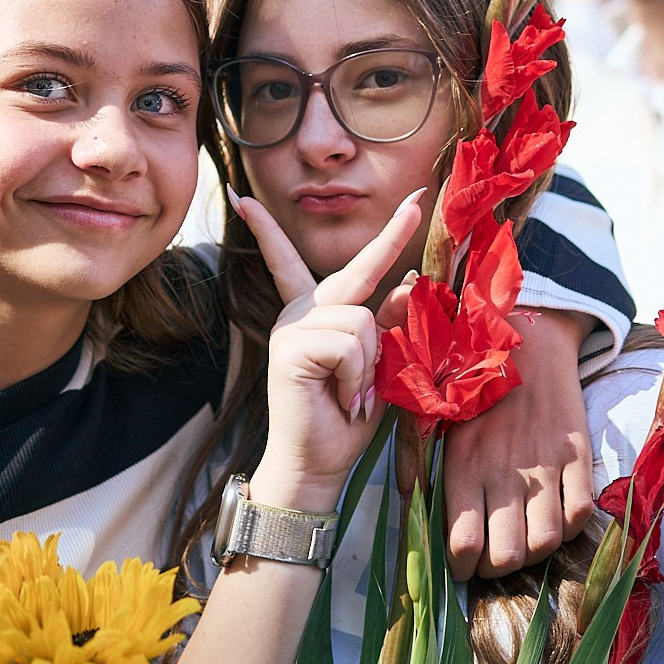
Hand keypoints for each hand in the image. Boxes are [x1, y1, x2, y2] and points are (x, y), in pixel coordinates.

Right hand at [233, 187, 425, 511]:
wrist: (317, 464)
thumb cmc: (345, 417)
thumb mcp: (377, 366)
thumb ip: (389, 326)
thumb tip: (409, 282)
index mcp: (311, 314)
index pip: (289, 262)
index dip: (270, 231)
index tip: (246, 200)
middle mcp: (298, 313)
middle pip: (355, 271)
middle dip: (390, 237)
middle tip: (418, 203)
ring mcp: (292, 327)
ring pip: (362, 319)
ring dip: (369, 362)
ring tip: (353, 392)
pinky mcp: (293, 346)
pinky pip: (348, 343)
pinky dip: (356, 375)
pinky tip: (342, 397)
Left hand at [441, 309, 595, 577]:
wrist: (527, 336)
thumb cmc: (471, 379)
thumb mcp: (433, 416)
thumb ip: (416, 463)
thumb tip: (410, 508)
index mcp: (464, 463)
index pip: (462, 544)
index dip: (461, 568)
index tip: (461, 566)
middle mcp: (505, 471)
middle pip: (506, 556)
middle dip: (496, 569)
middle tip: (491, 559)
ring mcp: (546, 465)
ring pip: (546, 543)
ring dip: (533, 553)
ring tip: (521, 542)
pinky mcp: (577, 455)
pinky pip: (581, 515)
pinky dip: (569, 527)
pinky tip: (552, 516)